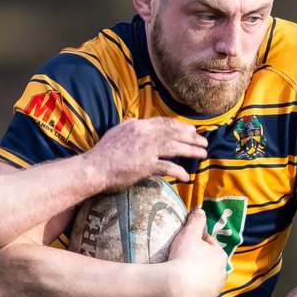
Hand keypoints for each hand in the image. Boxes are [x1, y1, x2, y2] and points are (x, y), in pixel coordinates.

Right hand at [89, 118, 207, 190]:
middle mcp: (144, 135)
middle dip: (192, 137)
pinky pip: (168, 167)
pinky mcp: (146, 165)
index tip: (190, 130)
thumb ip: (127, 125)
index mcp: (138, 126)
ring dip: (192, 151)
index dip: (180, 126)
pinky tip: (186, 176)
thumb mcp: (115, 132)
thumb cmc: (101, 154)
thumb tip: (134, 120)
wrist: (93, 169)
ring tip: (203, 154)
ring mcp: (146, 150)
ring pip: (176, 147)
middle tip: (203, 141)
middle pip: (174, 133)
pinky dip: (179, 171)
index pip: (164, 123)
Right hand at [166, 208, 226, 296]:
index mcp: (220, 256)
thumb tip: (200, 209)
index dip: (196, 241)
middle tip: (183, 256)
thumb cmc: (183, 257)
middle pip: (209, 262)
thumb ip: (196, 219)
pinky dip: (193, 289)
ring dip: (198, 275)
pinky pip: (199, 292)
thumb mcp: (189, 233)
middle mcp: (221, 274)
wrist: (175, 286)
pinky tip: (183, 285)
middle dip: (199, 259)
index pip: (209, 244)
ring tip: (183, 272)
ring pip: (206, 278)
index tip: (185, 242)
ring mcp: (213, 289)